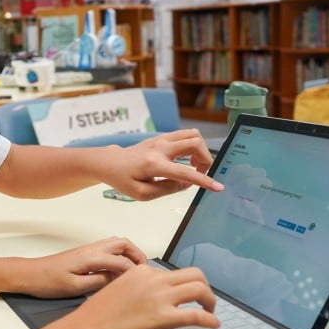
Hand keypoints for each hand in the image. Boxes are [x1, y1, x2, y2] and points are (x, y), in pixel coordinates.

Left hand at [20, 236, 146, 297]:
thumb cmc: (48, 282)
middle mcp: (91, 249)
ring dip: (129, 253)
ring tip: (134, 271)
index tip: (144, 281)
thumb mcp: (76, 288)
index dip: (135, 271)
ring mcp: (87, 249)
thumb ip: (99, 282)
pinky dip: (119, 256)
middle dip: (137, 254)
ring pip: (115, 244)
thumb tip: (118, 279)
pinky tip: (118, 271)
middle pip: (123, 243)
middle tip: (144, 271)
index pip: (122, 260)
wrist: (30, 274)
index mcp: (91, 257)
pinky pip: (108, 249)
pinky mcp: (84, 253)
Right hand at [74, 263, 218, 328]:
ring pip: (199, 288)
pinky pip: (197, 316)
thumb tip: (153, 296)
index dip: (181, 285)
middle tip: (204, 299)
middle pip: (194, 274)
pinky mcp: (165, 317)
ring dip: (210, 300)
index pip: (172, 273)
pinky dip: (209, 319)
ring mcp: (160, 297)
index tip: (184, 294)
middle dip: (204, 286)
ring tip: (209, 310)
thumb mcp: (119, 288)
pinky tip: (214, 325)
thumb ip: (139, 287)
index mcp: (142, 271)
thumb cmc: (98, 314)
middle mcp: (154, 279)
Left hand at [102, 129, 222, 200]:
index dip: (204, 180)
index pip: (185, 172)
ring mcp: (161, 139)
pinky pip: (185, 135)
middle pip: (195, 143)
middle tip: (201, 172)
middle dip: (206, 159)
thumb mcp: (142, 194)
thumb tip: (186, 183)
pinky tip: (185, 159)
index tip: (218, 187)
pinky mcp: (162, 137)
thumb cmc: (123, 180)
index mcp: (154, 164)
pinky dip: (193, 145)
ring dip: (200, 150)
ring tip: (194, 164)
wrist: (110, 162)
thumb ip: (166, 189)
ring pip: (192, 135)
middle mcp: (160, 148)